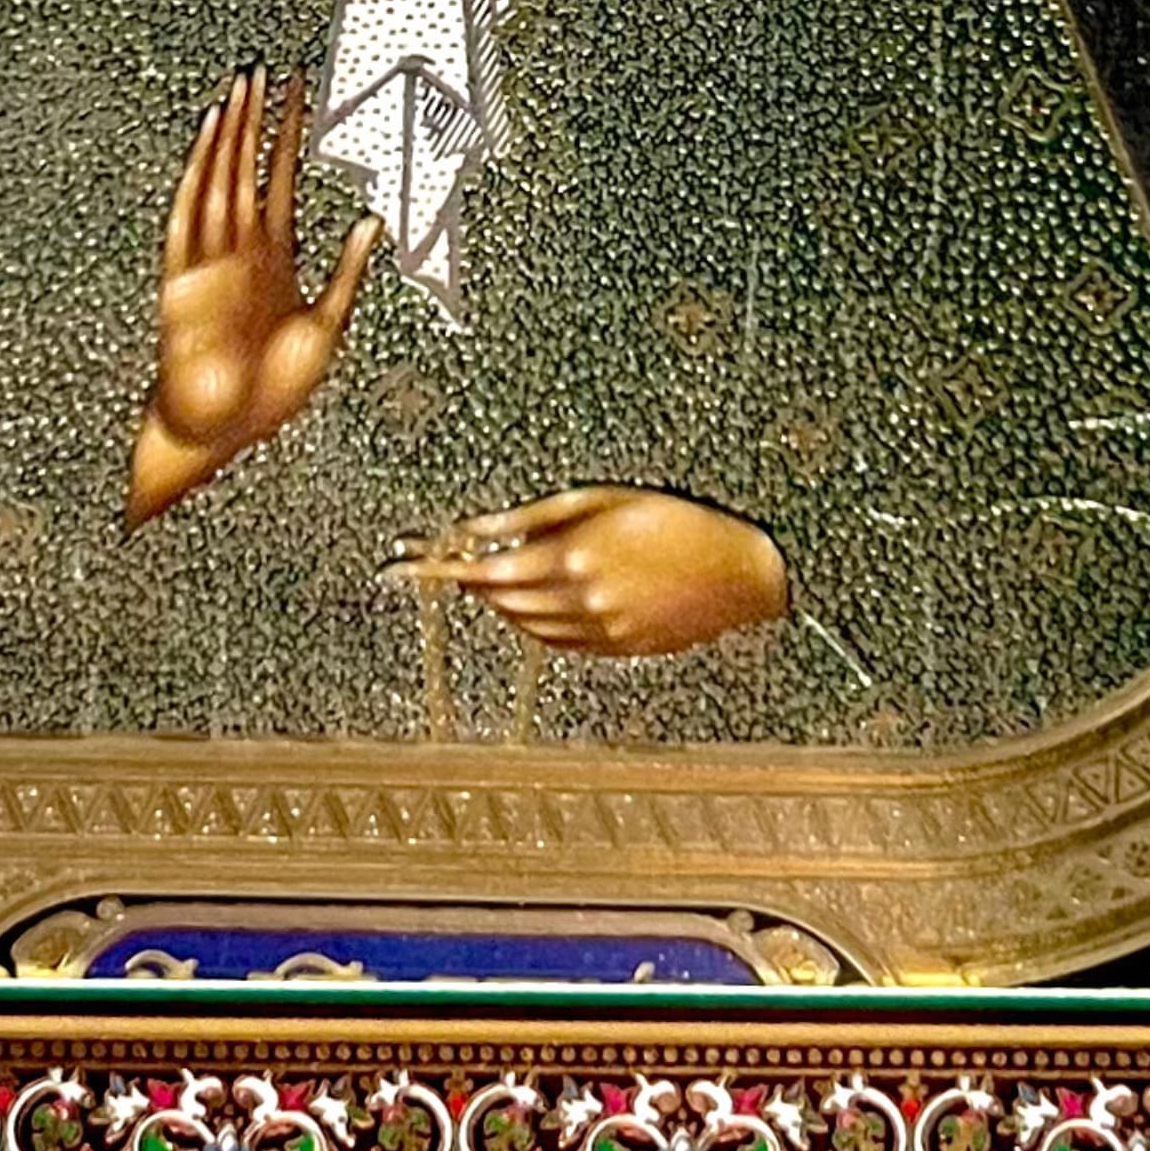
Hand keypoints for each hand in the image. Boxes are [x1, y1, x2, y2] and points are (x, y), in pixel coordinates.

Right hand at [126, 68, 381, 526]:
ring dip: (228, 135)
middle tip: (260, 68)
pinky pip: (188, 214)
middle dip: (255, 119)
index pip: (283, 178)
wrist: (224, 433)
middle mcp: (241, 249)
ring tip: (237, 89)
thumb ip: (349, 274)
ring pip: (219, 179)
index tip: (299, 89)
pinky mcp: (183, 277)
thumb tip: (374, 220)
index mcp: (275, 256)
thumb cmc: (271, 392)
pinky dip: (196, 173)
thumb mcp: (328, 326)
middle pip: (247, 168)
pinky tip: (206, 137)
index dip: (291, 134)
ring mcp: (210, 259)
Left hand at [410, 487, 788, 657]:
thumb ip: (532, 516)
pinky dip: (530, 624)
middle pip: (500, 600)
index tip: (408, 565)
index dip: (444, 569)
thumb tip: (474, 527)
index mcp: (573, 561)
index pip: (486, 571)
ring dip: (497, 602)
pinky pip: (555, 644)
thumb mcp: (600, 499)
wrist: (741, 573)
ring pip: (523, 625)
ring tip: (486, 575)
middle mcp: (579, 605)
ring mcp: (598, 635)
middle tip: (444, 562)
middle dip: (468, 580)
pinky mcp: (616, 651)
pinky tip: (528, 602)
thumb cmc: (676, 518)